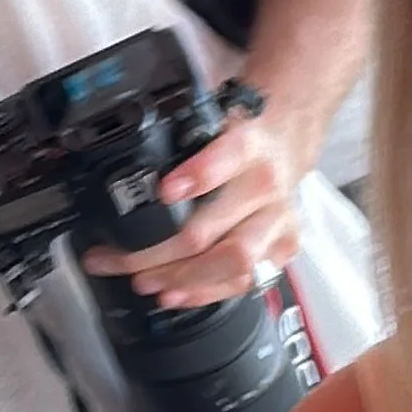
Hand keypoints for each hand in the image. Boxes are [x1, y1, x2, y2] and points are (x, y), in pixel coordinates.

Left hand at [83, 98, 305, 312]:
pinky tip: (174, 293)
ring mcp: (277, 221)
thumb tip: (129, 124)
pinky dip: (205, 292)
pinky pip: (244, 281)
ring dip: (182, 277)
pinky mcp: (282, 249)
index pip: (229, 155)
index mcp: (249, 145)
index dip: (198, 175)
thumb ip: (179, 125)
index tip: (165, 192)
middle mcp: (266, 185)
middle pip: (214, 228)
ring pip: (232, 261)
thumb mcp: (213, 118)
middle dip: (161, 252)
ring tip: (145, 282)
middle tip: (126, 261)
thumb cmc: (240, 140)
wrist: (285, 147)